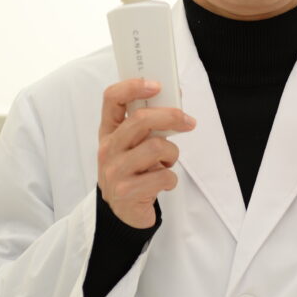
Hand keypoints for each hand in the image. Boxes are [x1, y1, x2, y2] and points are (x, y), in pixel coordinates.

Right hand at [97, 78, 195, 228]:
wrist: (124, 211)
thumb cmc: (133, 170)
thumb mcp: (134, 144)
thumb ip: (148, 123)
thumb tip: (176, 97)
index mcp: (109, 131)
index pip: (112, 98)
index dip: (133, 86)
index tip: (157, 85)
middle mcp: (107, 148)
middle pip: (140, 120)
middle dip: (171, 117)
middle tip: (188, 122)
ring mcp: (114, 171)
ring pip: (156, 147)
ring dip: (172, 154)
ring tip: (167, 162)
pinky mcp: (127, 192)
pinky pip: (163, 176)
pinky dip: (171, 179)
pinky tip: (163, 183)